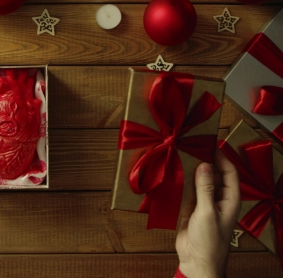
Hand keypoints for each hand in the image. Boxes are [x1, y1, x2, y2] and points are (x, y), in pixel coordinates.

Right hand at [176, 150, 240, 277]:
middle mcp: (219, 200)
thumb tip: (205, 165)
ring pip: (200, 183)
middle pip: (215, 176)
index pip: (230, 174)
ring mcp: (205, 205)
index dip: (222, 158)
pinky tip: (175, 176)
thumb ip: (206, 188)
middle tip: (193, 149)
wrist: (197, 260)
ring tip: (183, 158)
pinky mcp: (191, 210)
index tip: (210, 145)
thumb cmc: (210, 240)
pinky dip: (183, 184)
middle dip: (206, 163)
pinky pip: (188, 193)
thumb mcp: (207, 211)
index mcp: (230, 200)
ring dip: (193, 173)